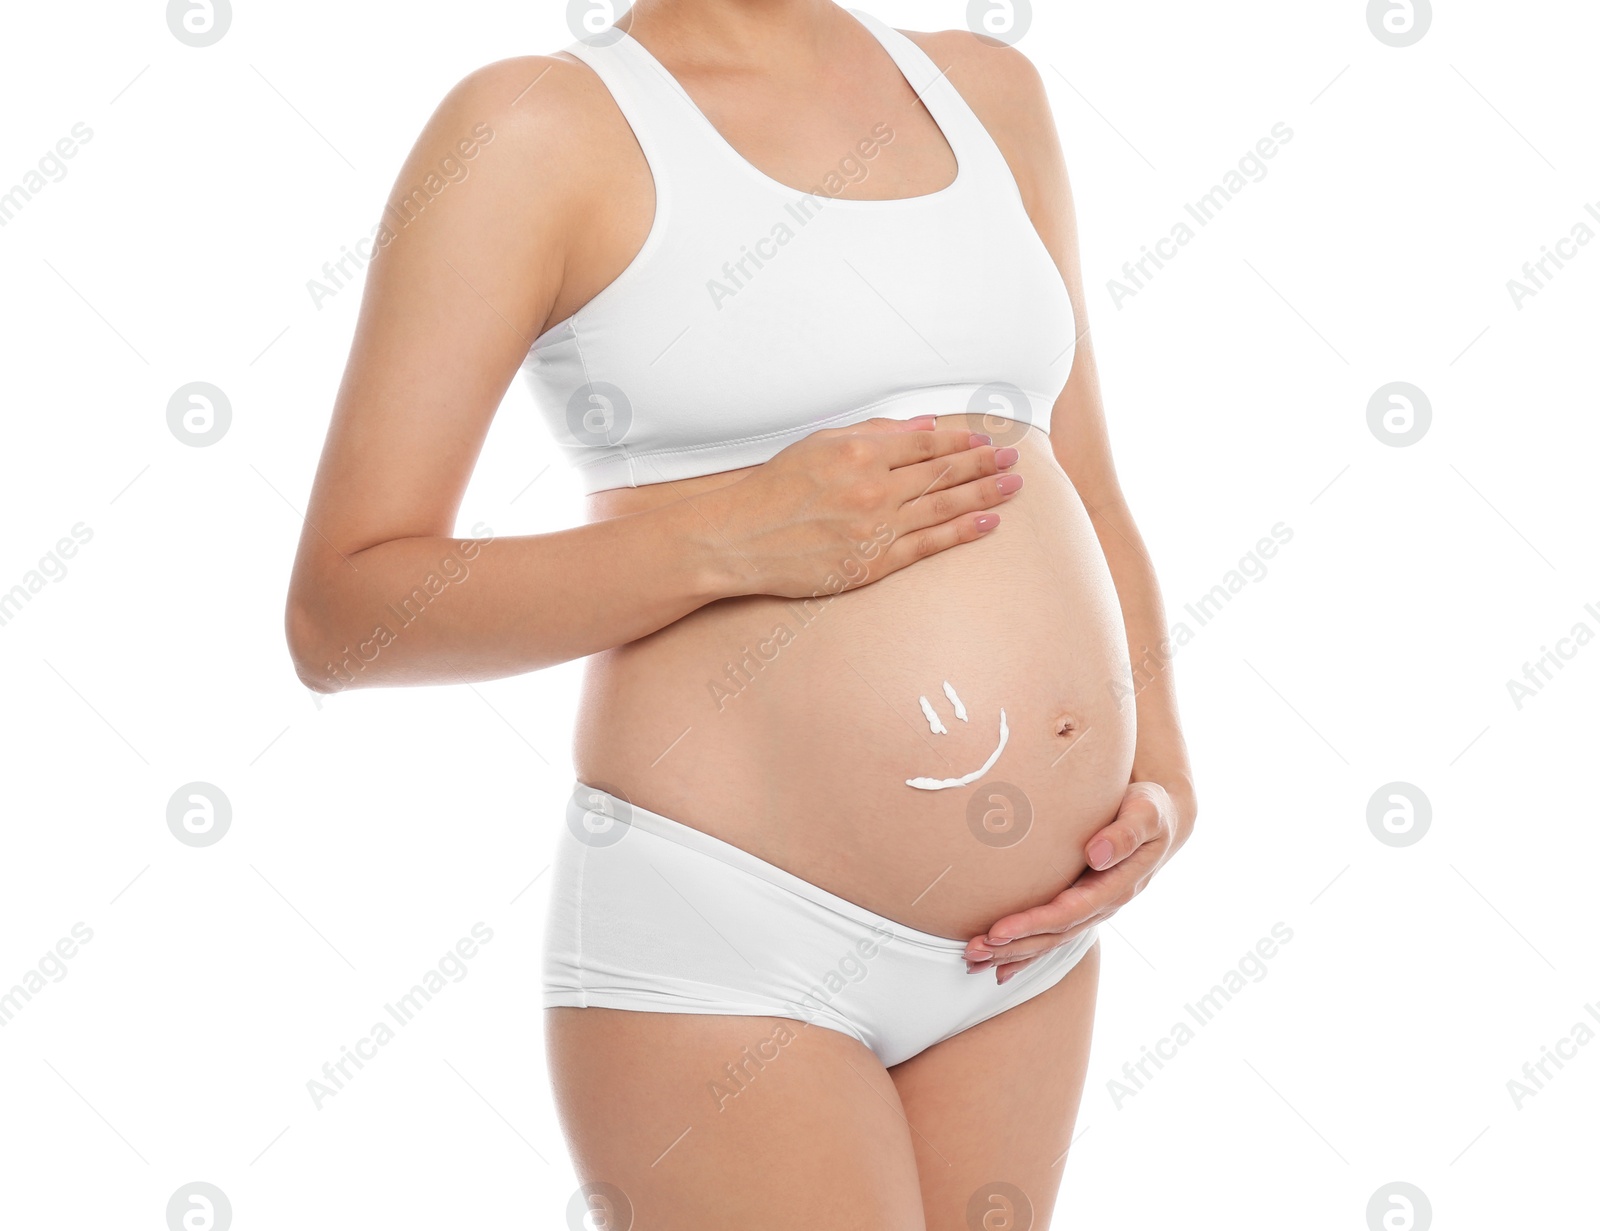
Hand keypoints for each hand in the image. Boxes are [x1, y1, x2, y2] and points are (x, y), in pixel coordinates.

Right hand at [702, 415, 1022, 599]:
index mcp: (860, 452)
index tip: (985, 438)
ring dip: (984, 494)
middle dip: (983, 464)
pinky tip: (989, 523)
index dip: (961, 440)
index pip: (926, 443)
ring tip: (1014, 485)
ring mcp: (876, 528)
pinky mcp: (873, 563)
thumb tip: (923, 427)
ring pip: (943, 506)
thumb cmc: (775, 489)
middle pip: (943, 473)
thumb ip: (875, 433)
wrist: (740, 539)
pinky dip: (962, 532)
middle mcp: (873, 489)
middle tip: (1013, 458)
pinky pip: (928, 545)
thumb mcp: (820, 444)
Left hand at [963, 781, 1195, 982]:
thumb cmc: (1151, 810)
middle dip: (1013, 946)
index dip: (1033, 924)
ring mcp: (1091, 908)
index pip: (1069, 912)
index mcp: (1117, 887)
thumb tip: (1097, 854)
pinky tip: (998, 968)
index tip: (999, 930)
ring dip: (1011, 953)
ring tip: (973, 961)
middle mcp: (1103, 905)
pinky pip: (1051, 934)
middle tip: (973, 951)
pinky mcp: (1081, 904)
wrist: (1161, 819)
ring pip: (1049, 939)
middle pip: (1053, 934)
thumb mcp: (1147, 814)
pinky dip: (1025, 952)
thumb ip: (1126, 833)